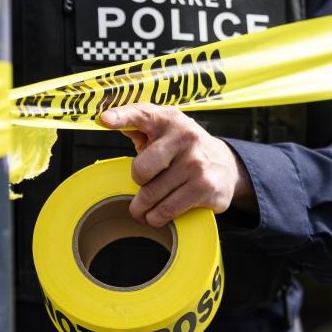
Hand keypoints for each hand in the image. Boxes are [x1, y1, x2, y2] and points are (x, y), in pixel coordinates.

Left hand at [100, 104, 256, 227]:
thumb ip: (138, 123)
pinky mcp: (205, 188)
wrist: (227, 164)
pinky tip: (160, 213)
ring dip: (143, 208)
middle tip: (144, 185)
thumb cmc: (184, 148)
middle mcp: (185, 137)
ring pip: (151, 196)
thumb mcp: (165, 130)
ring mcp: (197, 164)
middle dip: (138, 183)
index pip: (143, 114)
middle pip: (141, 170)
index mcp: (170, 119)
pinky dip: (156, 218)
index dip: (122, 116)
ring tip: (147, 207)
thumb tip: (107, 119)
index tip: (105, 120)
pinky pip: (166, 211)